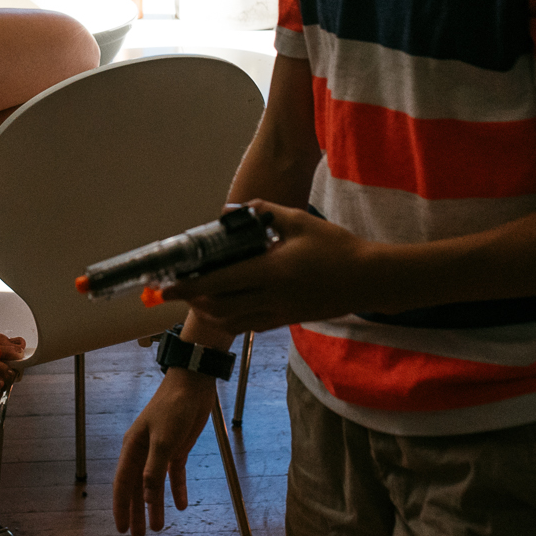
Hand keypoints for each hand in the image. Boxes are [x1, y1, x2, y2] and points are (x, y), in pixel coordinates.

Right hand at [111, 369, 214, 535]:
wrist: (192, 386)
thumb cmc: (173, 409)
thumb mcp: (162, 441)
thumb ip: (154, 470)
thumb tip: (146, 498)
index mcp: (133, 448)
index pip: (123, 484)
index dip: (121, 507)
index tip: (120, 528)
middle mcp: (143, 452)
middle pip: (138, 489)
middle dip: (137, 512)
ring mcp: (160, 451)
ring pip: (155, 486)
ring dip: (156, 506)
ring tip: (157, 528)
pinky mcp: (177, 449)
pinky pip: (174, 476)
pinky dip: (176, 490)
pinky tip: (180, 506)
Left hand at [161, 201, 369, 332]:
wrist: (368, 279)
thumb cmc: (335, 247)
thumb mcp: (299, 221)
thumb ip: (263, 213)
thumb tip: (229, 211)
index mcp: (270, 271)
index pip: (218, 282)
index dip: (189, 285)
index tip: (167, 284)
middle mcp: (270, 297)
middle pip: (218, 308)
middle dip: (193, 301)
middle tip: (179, 289)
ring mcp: (279, 312)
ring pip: (232, 321)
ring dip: (210, 312)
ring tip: (198, 297)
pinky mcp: (287, 320)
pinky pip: (250, 324)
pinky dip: (232, 318)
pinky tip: (228, 305)